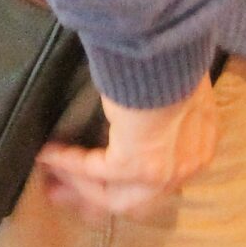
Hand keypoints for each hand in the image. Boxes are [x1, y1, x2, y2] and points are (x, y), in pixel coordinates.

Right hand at [36, 72, 218, 220]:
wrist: (168, 48)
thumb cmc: (170, 55)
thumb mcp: (173, 85)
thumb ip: (159, 106)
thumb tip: (132, 111)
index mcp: (200, 145)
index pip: (161, 179)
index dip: (126, 182)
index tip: (100, 179)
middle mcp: (185, 167)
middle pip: (136, 198)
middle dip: (96, 197)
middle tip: (63, 193)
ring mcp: (163, 173)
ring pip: (116, 196)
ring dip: (80, 186)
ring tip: (50, 181)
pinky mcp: (135, 165)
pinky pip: (94, 171)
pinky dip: (68, 163)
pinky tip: (46, 154)